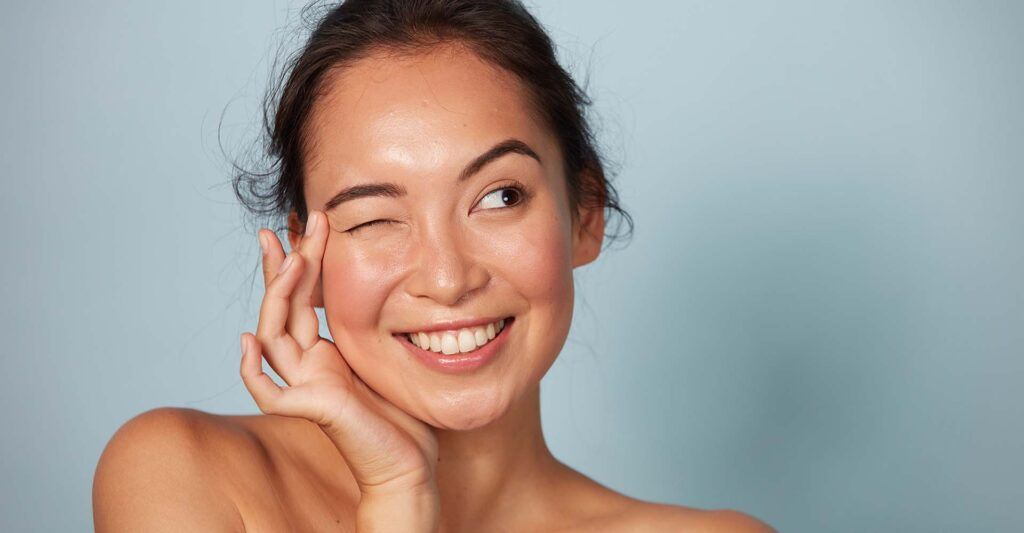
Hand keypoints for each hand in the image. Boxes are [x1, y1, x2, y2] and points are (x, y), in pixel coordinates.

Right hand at [239, 210, 438, 498]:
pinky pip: (268, 392)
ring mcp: (305, 387)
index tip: (308, 223)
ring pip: (273, 337)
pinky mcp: (308, 410)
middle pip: (284, 308)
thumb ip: (374, 327)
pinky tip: (249, 340)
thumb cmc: (404, 415)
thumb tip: (391, 280)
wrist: (409, 462)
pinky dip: (252, 368)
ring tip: (292, 258)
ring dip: (278, 296)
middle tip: (287, 224)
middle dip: (286, 265)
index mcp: (326, 353)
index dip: (302, 262)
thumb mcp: (388, 354)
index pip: (304, 299)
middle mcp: (309, 366)